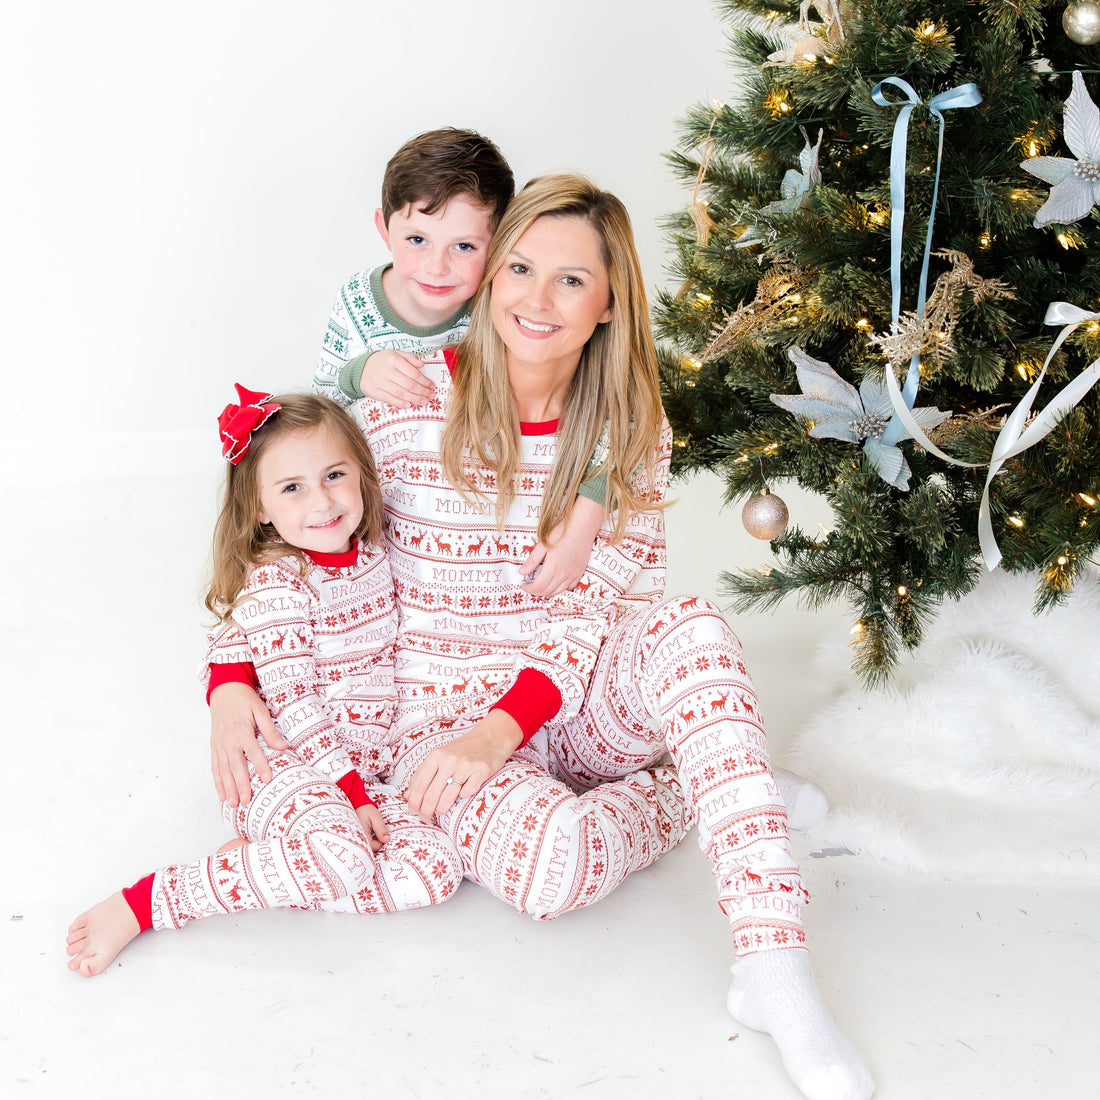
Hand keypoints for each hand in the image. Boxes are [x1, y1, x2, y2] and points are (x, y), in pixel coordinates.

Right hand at [209, 682, 288, 806]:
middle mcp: (228, 740)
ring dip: (228, 788)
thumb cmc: (244, 700)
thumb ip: (270, 730)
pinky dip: (218, 782)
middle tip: (246, 802)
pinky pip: (215, 767)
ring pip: (223, 770)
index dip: (261, 766)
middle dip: (241, 785)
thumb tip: (283, 747)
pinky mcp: (214, 746)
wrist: (224, 690)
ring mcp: (219, 744)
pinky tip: (222, 794)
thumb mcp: (260, 710)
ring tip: (233, 804)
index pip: (253, 751)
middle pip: (235, 766)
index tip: (267, 780)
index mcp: (241, 730)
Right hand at [356, 803, 389, 851]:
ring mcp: (354, 839)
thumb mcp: (375, 817)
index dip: (380, 842)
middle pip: (369, 849)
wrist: (356, 804)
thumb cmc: (365, 810)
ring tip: (371, 832)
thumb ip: (381, 829)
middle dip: (375, 843)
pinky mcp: (354, 838)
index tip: (380, 834)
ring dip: (371, 842)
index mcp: (362, 834)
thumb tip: (386, 840)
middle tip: (376, 833)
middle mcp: (356, 838)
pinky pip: (362, 844)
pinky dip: (366, 841)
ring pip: (365, 848)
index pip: (373, 847)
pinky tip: (367, 833)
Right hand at [359, 349, 435, 407]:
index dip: (425, 381)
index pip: (413, 373)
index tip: (432, 386)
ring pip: (400, 393)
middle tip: (431, 396)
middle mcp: (386, 370)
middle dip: (422, 391)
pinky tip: (409, 405)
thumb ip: (409, 358)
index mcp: (393, 359)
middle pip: (408, 384)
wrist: (360, 369)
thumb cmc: (381, 361)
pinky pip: (389, 399)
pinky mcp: (374, 391)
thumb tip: (422, 364)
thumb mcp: (394, 354)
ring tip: (424, 402)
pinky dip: (400, 403)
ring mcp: (379, 382)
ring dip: (414, 399)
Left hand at [405, 710, 521, 820]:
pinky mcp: (482, 770)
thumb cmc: (462, 749)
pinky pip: (468, 791)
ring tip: (439, 812)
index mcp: (436, 755)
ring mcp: (466, 765)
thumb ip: (424, 773)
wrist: (490, 737)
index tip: (413, 811)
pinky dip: (463, 797)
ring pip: (448, 796)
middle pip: (431, 793)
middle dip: (425, 810)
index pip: (419, 783)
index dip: (414, 801)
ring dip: (441, 809)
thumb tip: (408, 795)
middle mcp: (450, 759)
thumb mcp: (440, 756)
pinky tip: (462, 796)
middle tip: (425, 817)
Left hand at [519, 496, 603, 596]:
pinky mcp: (579, 572)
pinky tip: (556, 583)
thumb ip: (532, 560)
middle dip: (536, 592)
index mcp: (552, 568)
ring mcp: (573, 575)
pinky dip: (560, 589)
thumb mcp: (543, 545)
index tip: (523, 585)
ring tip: (541, 586)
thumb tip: (522, 572)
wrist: (582, 528)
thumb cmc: (562, 533)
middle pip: (547, 592)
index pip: (538, 587)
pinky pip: (569, 587)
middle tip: (530, 586)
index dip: (528, 589)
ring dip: (547, 592)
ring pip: (558, 592)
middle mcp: (563, 575)